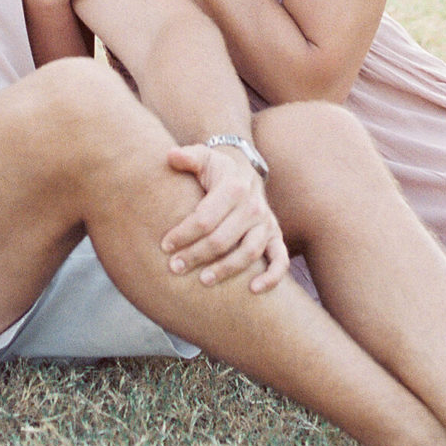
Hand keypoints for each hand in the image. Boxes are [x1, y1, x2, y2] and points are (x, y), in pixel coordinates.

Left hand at [161, 143, 288, 293]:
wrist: (244, 170)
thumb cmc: (216, 169)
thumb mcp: (202, 156)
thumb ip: (187, 156)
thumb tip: (170, 156)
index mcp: (233, 188)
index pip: (204, 218)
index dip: (183, 234)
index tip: (165, 245)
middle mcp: (252, 207)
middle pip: (222, 239)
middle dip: (196, 255)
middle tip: (175, 267)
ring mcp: (266, 223)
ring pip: (248, 253)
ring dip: (226, 269)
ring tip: (203, 280)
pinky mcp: (275, 236)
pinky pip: (280, 260)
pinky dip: (271, 277)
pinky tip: (253, 290)